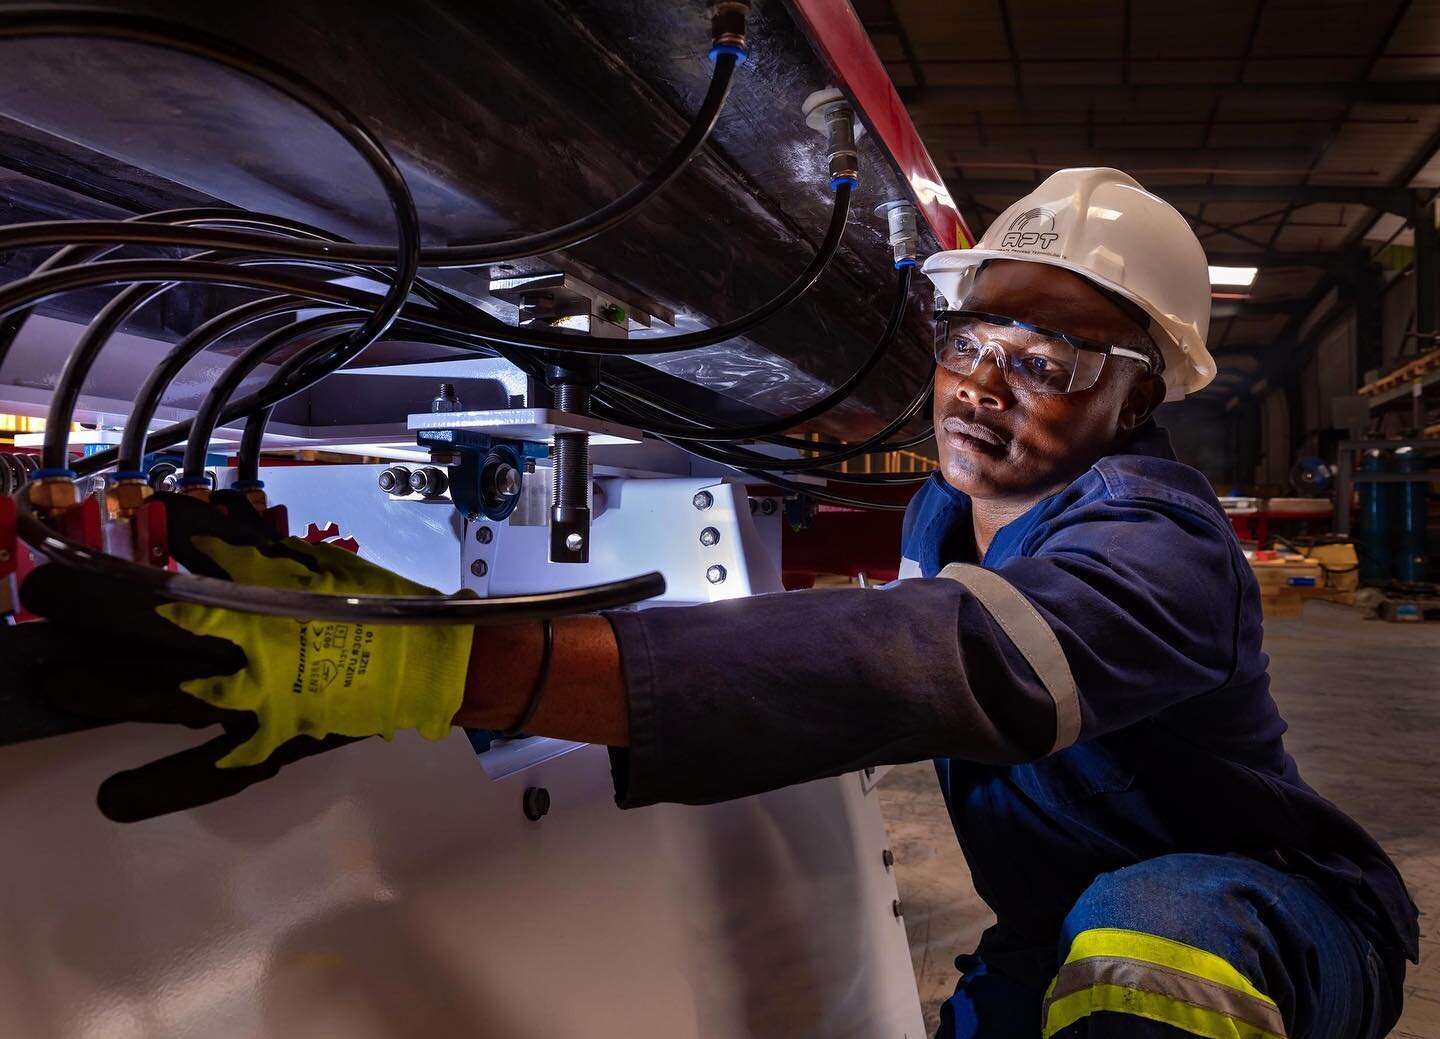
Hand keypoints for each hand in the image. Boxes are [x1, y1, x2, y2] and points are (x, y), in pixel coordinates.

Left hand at [18, 490, 473, 821]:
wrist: (438, 664)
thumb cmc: (375, 605)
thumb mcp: (311, 564)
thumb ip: (246, 546)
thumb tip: (183, 518)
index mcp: (268, 596)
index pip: (175, 576)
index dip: (109, 576)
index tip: (50, 573)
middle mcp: (258, 645)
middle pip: (163, 627)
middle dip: (97, 615)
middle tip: (44, 604)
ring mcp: (264, 701)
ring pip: (174, 694)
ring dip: (111, 687)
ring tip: (60, 687)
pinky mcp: (276, 745)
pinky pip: (213, 772)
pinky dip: (163, 786)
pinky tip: (112, 799)